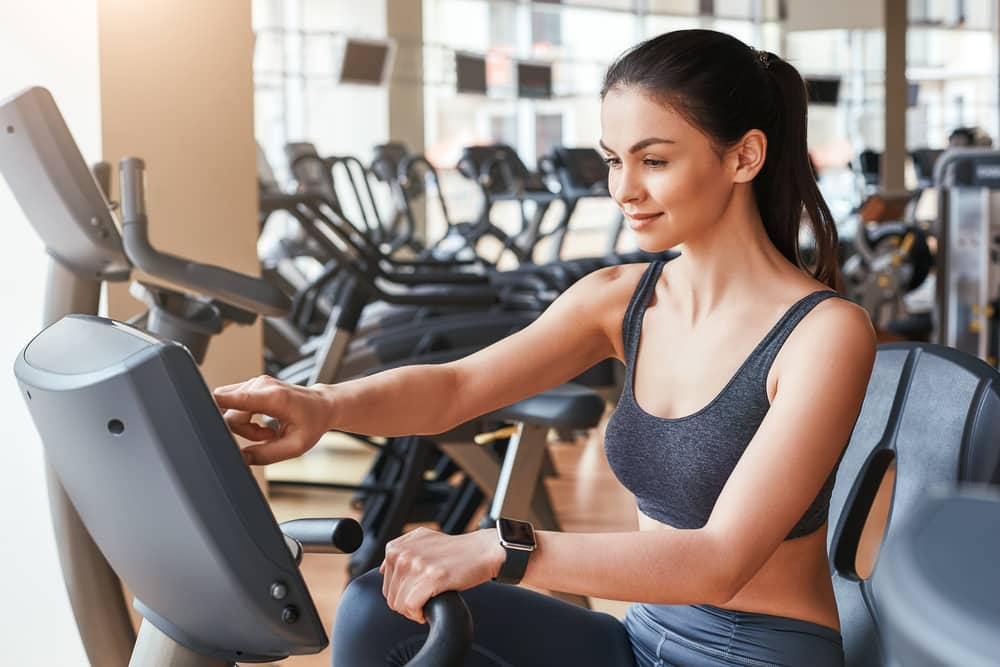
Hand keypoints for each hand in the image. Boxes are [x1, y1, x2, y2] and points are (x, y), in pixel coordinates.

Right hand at [213, 375, 331, 464]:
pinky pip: (235, 405)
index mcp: (273, 397)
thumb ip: (265, 455)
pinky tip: (263, 424)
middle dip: (242, 430)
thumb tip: (240, 460)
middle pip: (229, 412)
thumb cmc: (312, 423)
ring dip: (245, 426)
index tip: (197, 409)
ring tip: (268, 432)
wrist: (323, 406)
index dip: (214, 405)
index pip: (234, 398)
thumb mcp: (295, 446)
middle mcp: (260, 385)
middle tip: (267, 437)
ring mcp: (255, 383)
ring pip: (230, 410)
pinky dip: (246, 419)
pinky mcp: (252, 386)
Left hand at [380, 527, 505, 623]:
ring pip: (400, 604)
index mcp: (396, 547)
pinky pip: (412, 607)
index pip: (386, 585)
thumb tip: (382, 570)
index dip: (401, 595)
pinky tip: (428, 610)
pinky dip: (418, 614)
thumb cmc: (455, 549)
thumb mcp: (422, 540)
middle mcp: (403, 554)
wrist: (481, 551)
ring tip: (426, 606)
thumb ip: (401, 551)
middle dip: (406, 605)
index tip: (416, 595)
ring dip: (413, 612)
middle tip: (423, 603)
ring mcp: (416, 565)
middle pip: (391, 597)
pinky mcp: (430, 578)